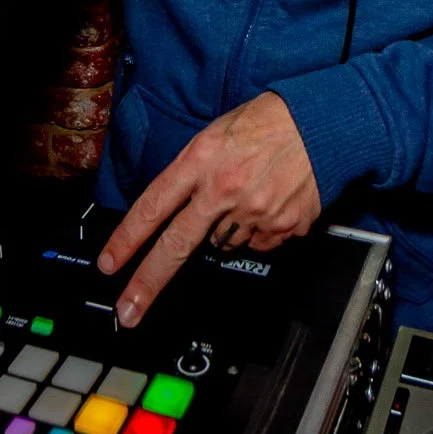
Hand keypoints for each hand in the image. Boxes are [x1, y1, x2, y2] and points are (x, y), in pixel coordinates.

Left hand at [94, 91, 320, 326]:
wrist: (323, 123)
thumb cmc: (268, 121)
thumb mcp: (217, 133)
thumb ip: (194, 171)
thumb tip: (179, 207)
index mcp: (201, 160)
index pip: (154, 205)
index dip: (127, 238)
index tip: (109, 264)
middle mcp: (223, 190)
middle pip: (177, 246)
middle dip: (148, 282)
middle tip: (127, 313)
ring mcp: (254, 213)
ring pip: (222, 244)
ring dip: (225, 230)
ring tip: (246, 196)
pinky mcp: (282, 228)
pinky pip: (259, 243)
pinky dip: (258, 230)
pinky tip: (269, 202)